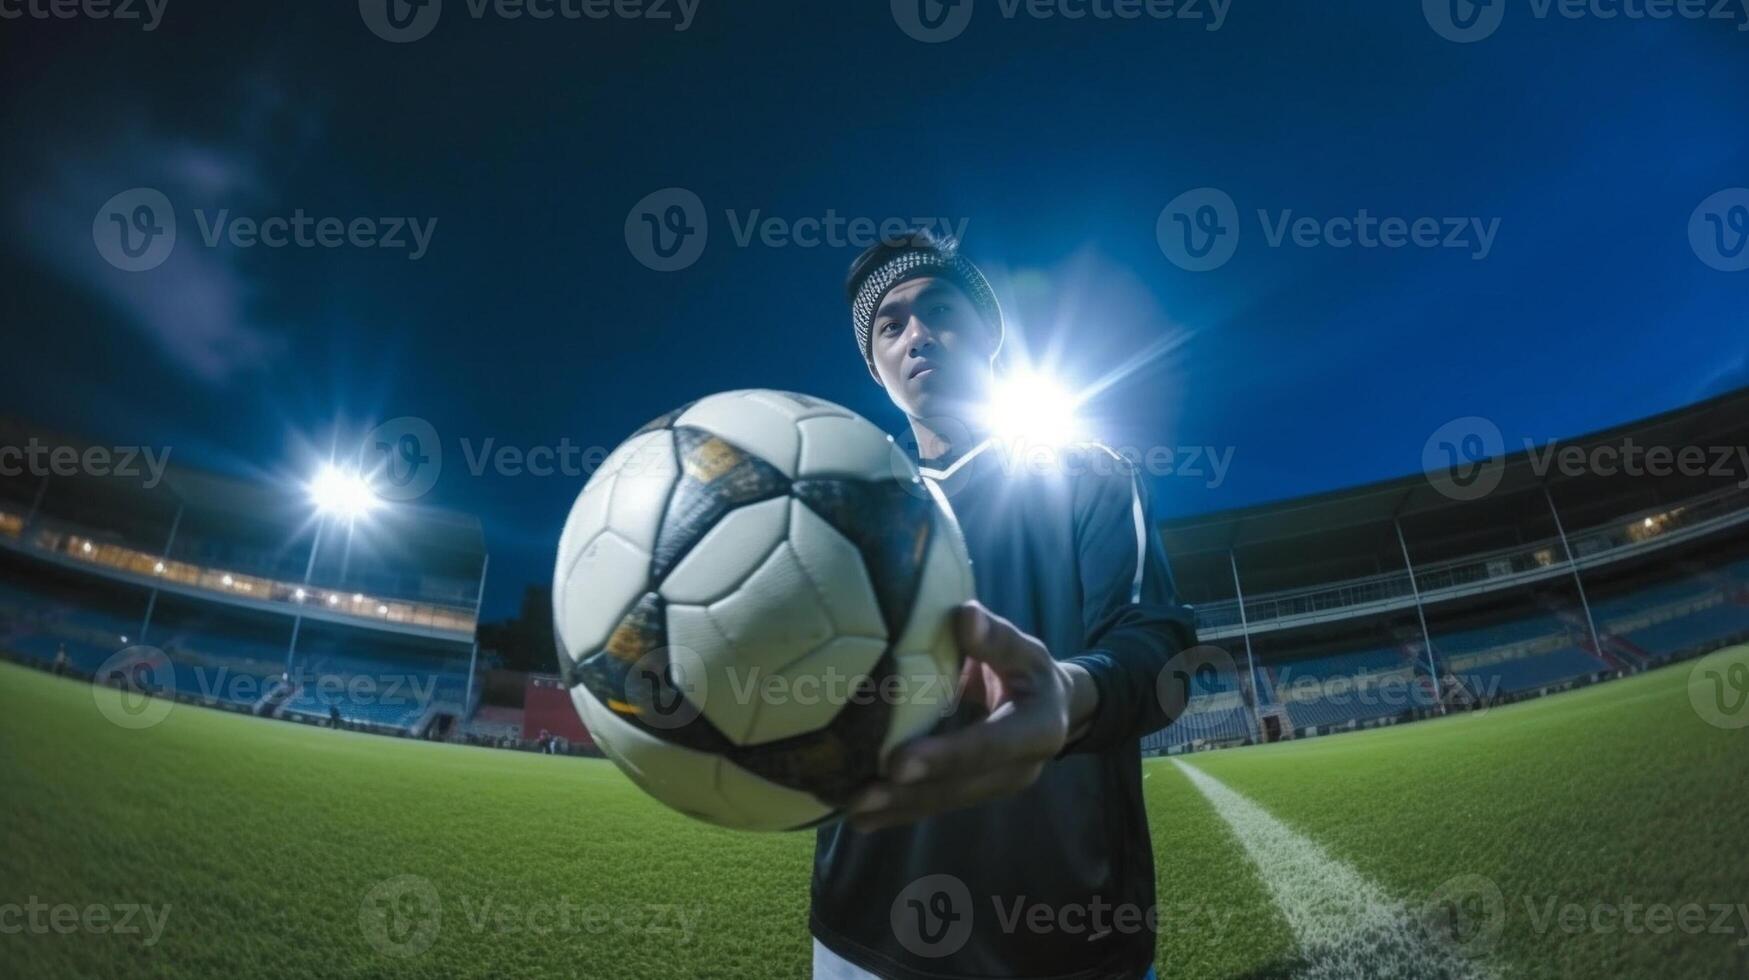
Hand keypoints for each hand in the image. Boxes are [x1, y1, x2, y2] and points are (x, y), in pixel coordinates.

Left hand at [846, 601, 1082, 831]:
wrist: (1051, 707)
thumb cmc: (1030, 670)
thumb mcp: (1025, 650)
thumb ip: (996, 637)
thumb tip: (964, 614)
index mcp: (1038, 730)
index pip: (989, 745)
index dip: (946, 756)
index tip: (898, 763)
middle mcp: (1021, 769)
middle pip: (961, 787)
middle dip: (910, 795)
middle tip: (860, 799)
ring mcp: (997, 787)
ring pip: (945, 802)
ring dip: (897, 810)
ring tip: (852, 813)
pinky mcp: (975, 794)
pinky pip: (936, 804)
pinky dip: (899, 812)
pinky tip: (860, 819)